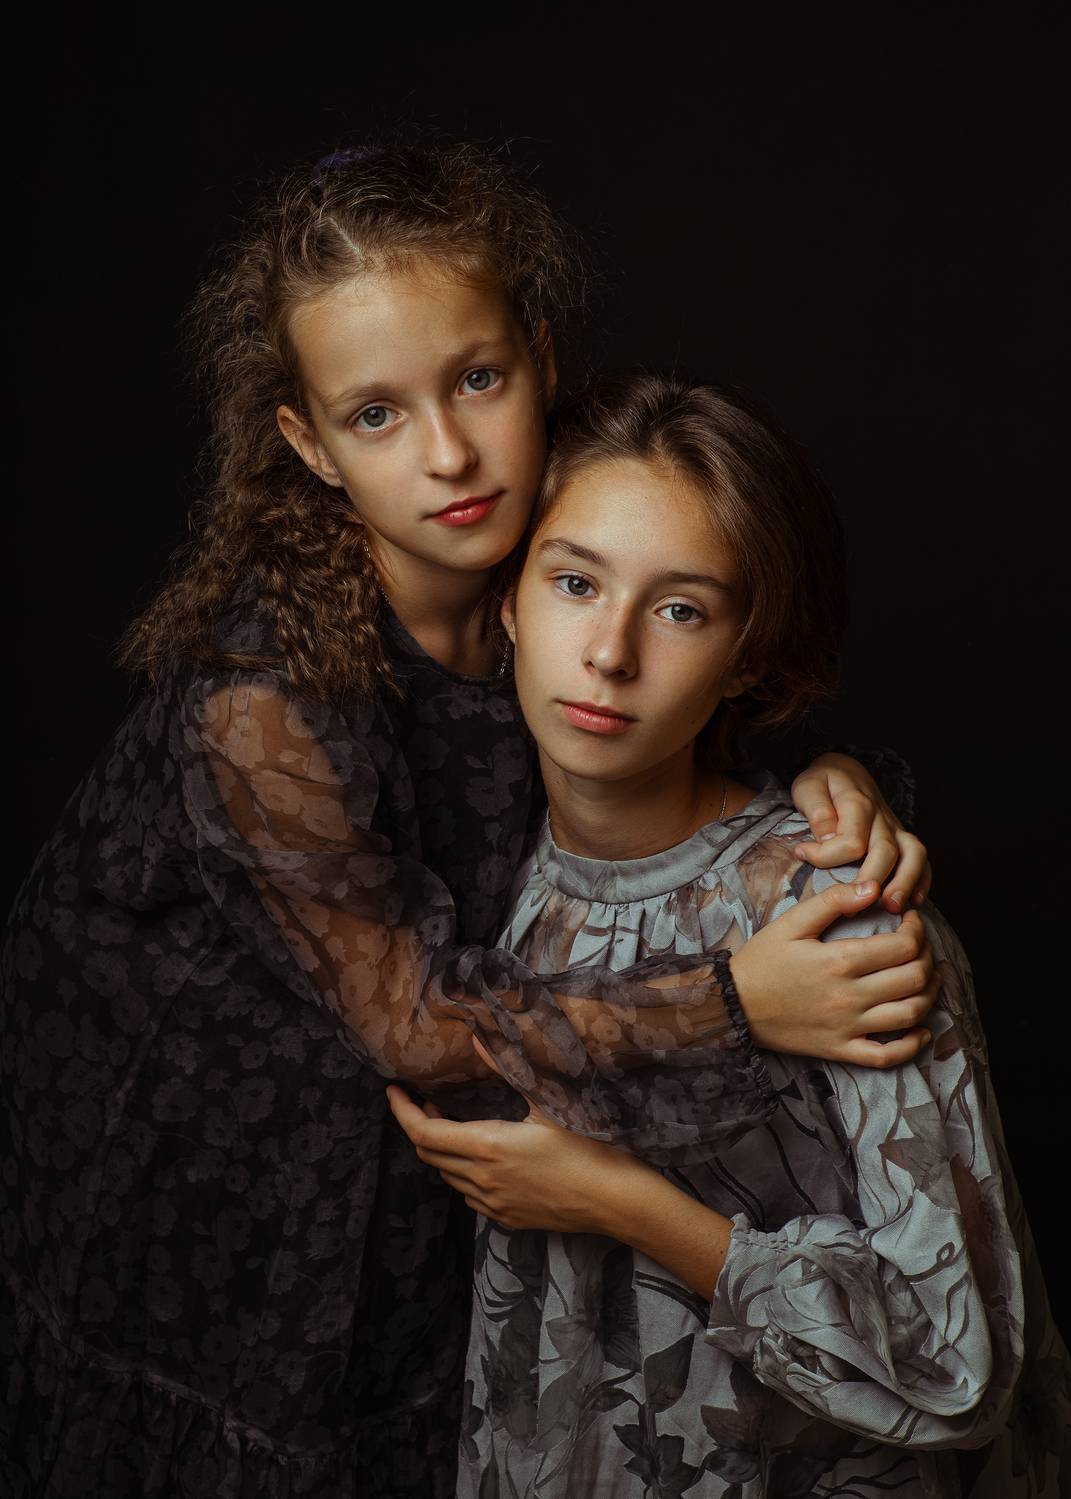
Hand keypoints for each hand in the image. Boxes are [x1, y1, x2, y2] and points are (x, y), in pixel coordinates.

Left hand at [386, 1061, 656, 1235]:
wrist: (616, 1199)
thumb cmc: (588, 1145)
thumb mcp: (547, 1099)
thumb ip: (506, 1066)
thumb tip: (477, 1037)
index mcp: (488, 1146)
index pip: (423, 1133)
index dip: (402, 1112)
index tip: (394, 1091)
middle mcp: (482, 1180)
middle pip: (428, 1155)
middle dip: (418, 1126)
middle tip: (426, 1102)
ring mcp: (493, 1204)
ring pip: (447, 1176)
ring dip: (440, 1150)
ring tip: (451, 1124)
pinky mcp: (507, 1219)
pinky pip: (468, 1194)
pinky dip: (460, 1171)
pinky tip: (478, 1157)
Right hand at [729, 881, 937, 1066]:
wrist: (734, 1005)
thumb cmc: (762, 961)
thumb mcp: (791, 922)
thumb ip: (833, 901)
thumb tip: (873, 888)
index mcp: (839, 961)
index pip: (903, 946)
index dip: (917, 930)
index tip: (910, 921)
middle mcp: (850, 997)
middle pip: (914, 978)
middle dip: (927, 957)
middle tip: (920, 946)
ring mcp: (848, 1027)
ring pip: (911, 1015)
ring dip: (929, 995)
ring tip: (927, 978)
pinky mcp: (841, 1050)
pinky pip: (888, 1057)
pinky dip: (912, 1045)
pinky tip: (920, 1029)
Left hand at [790, 753, 930, 913]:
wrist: (844, 771)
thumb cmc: (823, 783)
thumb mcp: (809, 786)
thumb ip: (817, 810)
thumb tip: (827, 837)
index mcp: (857, 803)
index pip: (851, 840)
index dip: (825, 856)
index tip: (802, 854)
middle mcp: (881, 817)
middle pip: (886, 851)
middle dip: (872, 881)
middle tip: (854, 908)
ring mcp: (895, 828)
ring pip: (913, 855)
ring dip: (905, 883)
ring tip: (891, 908)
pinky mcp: (901, 838)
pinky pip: (921, 859)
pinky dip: (922, 880)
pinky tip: (912, 902)